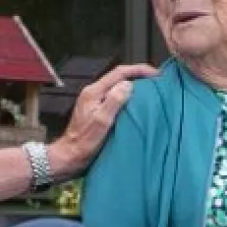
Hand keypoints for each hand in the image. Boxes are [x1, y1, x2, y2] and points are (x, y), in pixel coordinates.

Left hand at [50, 63, 156, 177]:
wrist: (69, 157)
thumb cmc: (84, 142)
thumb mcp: (101, 121)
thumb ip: (114, 101)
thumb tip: (129, 84)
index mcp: (94, 92)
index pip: (119, 72)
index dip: (139, 70)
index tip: (156, 74)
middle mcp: (93, 93)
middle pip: (119, 77)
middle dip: (138, 76)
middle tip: (157, 82)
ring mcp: (94, 102)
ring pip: (118, 87)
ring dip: (134, 86)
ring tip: (151, 91)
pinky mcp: (97, 110)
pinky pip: (116, 98)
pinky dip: (129, 98)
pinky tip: (138, 105)